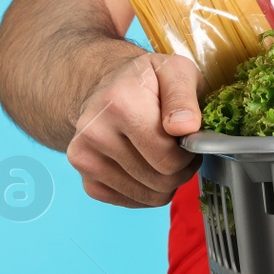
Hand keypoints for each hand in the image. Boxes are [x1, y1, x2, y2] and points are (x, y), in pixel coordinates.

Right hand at [66, 52, 202, 206]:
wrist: (107, 89)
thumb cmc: (146, 82)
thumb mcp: (174, 71)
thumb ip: (184, 96)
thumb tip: (186, 127)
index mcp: (119, 104)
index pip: (168, 159)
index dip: (188, 153)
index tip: (187, 137)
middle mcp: (94, 133)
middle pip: (160, 181)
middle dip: (180, 169)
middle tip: (179, 147)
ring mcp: (85, 159)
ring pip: (150, 196)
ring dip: (166, 181)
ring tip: (163, 153)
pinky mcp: (87, 180)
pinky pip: (134, 202)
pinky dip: (148, 189)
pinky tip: (145, 164)